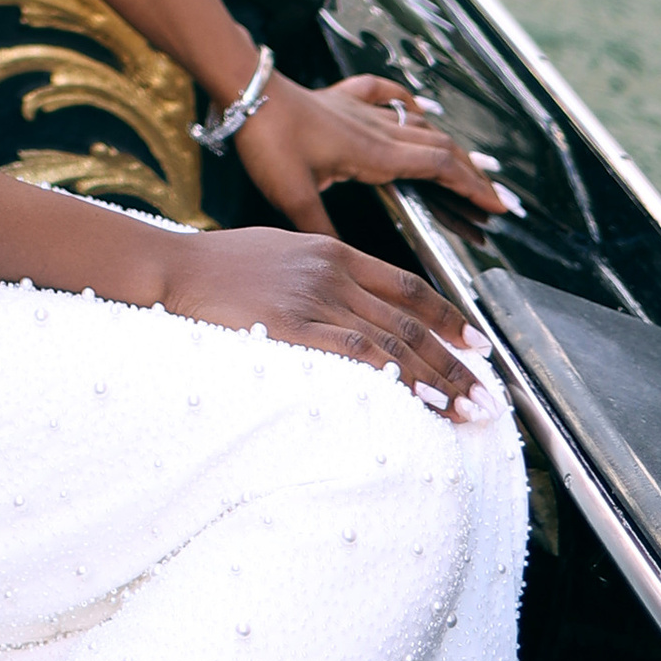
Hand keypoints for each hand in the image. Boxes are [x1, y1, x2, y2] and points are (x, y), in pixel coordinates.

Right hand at [156, 219, 492, 412]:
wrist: (172, 268)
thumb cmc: (219, 265)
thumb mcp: (281, 251)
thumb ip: (322, 272)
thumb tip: (356, 303)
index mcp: (332, 251)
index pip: (407, 286)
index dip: (448, 317)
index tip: (478, 344)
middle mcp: (331, 273)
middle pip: (411, 320)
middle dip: (455, 360)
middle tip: (488, 395)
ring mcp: (313, 300)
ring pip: (394, 341)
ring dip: (438, 378)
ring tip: (468, 409)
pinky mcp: (290, 329)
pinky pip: (357, 355)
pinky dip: (396, 378)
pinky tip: (421, 400)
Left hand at [233, 73, 521, 237]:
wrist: (247, 94)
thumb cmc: (269, 141)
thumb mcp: (294, 196)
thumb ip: (323, 230)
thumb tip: (346, 266)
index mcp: (375, 154)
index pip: (438, 167)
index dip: (471, 185)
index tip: (497, 205)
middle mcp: (376, 129)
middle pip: (438, 147)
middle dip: (471, 171)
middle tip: (496, 194)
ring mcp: (359, 110)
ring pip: (416, 124)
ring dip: (447, 142)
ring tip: (469, 159)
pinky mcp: (339, 98)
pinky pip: (382, 92)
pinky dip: (405, 99)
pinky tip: (416, 103)